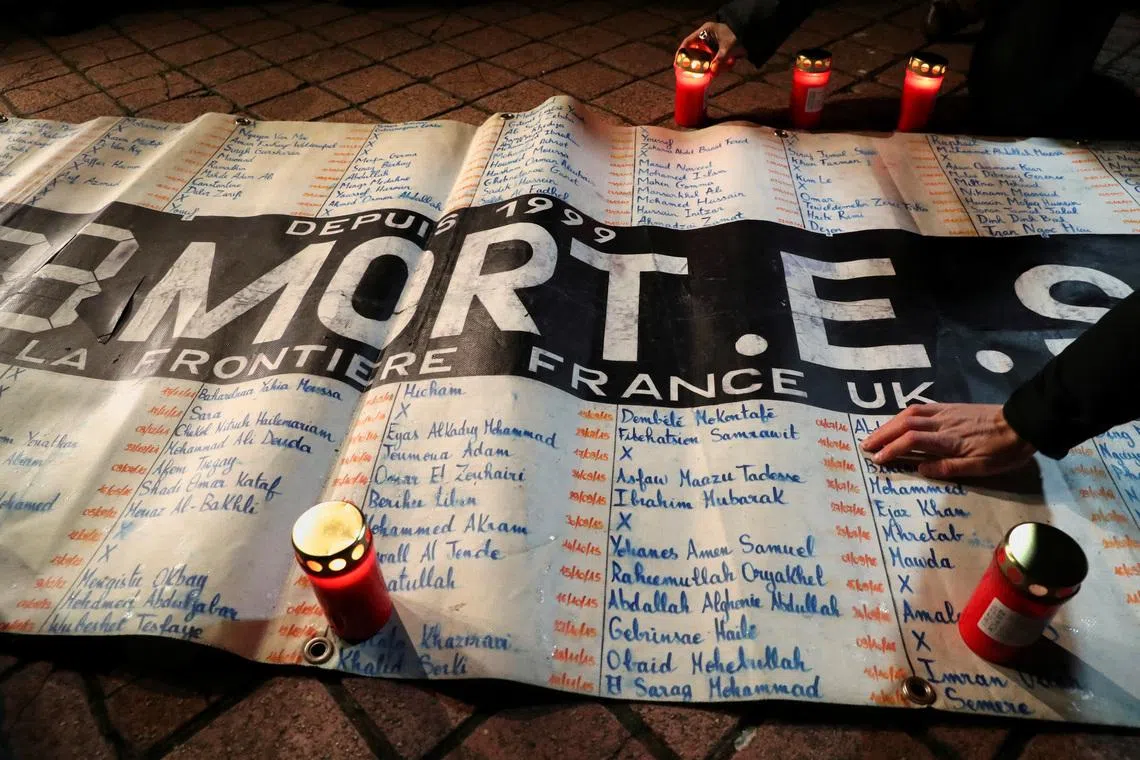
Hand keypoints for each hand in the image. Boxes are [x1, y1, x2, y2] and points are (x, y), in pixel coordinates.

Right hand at [679, 22, 745, 67]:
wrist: (751, 36)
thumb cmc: (738, 36)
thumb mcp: (728, 47)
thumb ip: (719, 59)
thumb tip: (712, 73)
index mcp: (705, 32)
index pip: (687, 42)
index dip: (681, 53)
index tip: (677, 64)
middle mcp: (706, 38)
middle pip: (694, 53)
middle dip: (697, 64)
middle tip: (695, 73)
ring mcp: (711, 45)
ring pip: (704, 59)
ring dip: (710, 66)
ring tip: (719, 68)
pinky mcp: (717, 52)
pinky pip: (712, 62)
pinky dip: (717, 67)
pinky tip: (725, 67)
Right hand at [860, 404, 1036, 479]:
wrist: (1023, 423)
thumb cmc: (1003, 451)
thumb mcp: (982, 468)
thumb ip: (949, 468)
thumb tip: (921, 470)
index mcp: (949, 440)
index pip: (911, 441)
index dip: (891, 449)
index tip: (878, 459)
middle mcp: (942, 423)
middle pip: (904, 424)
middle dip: (882, 434)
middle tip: (865, 445)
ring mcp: (945, 412)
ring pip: (910, 414)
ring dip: (889, 424)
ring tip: (876, 434)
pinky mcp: (950, 408)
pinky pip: (921, 408)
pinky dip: (904, 415)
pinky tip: (898, 421)